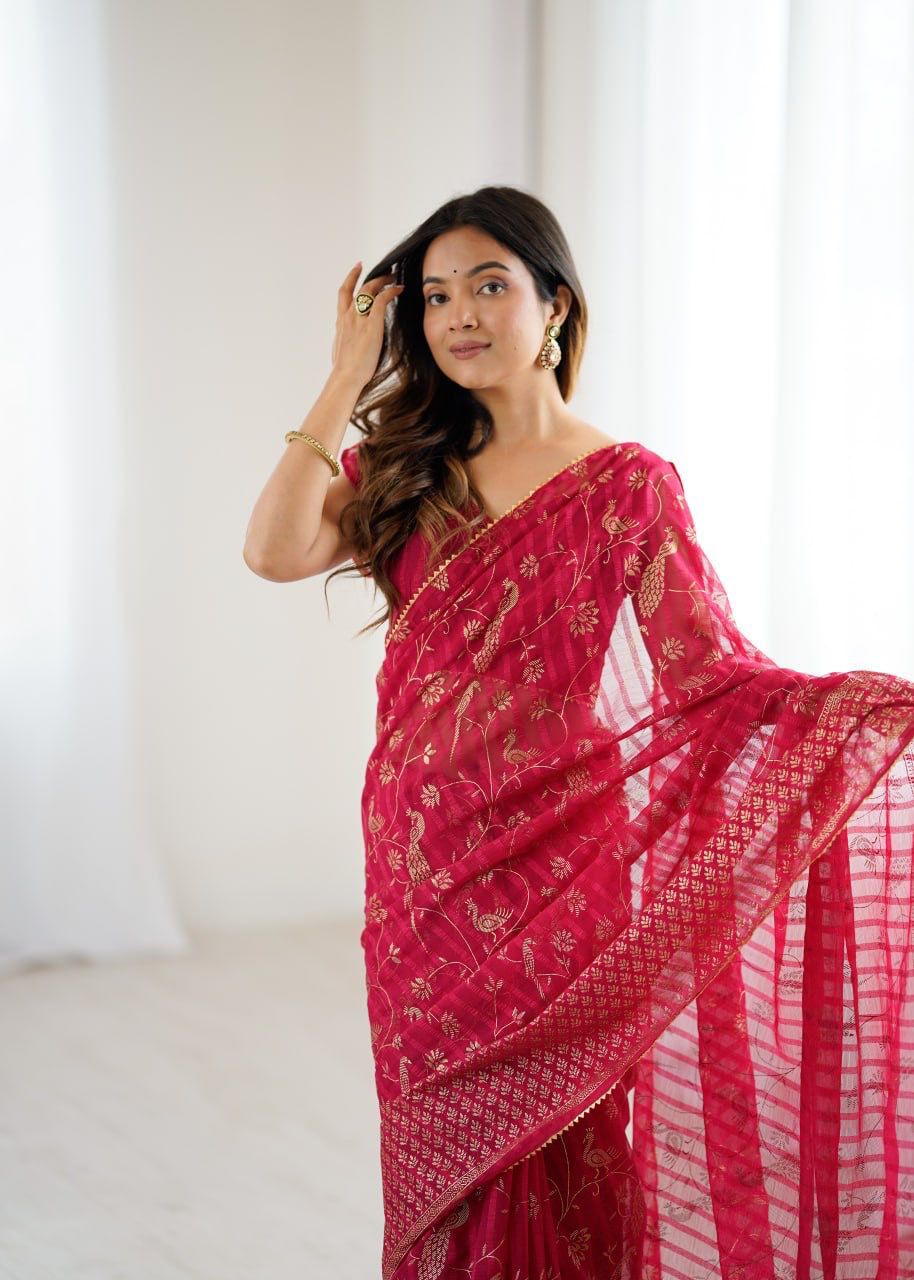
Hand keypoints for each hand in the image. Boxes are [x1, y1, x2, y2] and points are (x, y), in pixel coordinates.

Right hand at [330, 261, 404, 392]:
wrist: (346, 377)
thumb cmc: (345, 372)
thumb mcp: (342, 352)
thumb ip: (347, 342)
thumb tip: (352, 346)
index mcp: (341, 323)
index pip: (344, 294)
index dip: (351, 278)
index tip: (358, 268)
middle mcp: (348, 316)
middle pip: (359, 288)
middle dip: (373, 277)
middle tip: (386, 272)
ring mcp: (358, 319)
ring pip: (370, 289)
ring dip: (383, 280)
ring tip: (394, 277)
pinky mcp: (371, 324)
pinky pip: (381, 300)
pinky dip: (391, 291)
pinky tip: (399, 288)